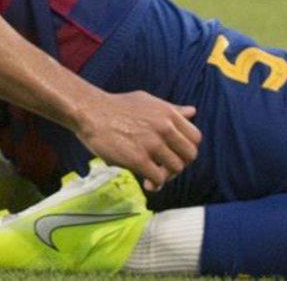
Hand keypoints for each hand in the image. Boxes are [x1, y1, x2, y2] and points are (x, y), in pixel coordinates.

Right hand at [74, 91, 201, 191]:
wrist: (91, 112)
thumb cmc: (117, 106)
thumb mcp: (147, 101)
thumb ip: (171, 109)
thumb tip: (192, 112)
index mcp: (168, 113)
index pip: (195, 137)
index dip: (186, 149)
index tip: (174, 154)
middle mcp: (164, 127)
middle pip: (190, 155)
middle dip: (179, 164)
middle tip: (165, 167)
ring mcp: (152, 143)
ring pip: (176, 169)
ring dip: (166, 176)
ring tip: (153, 175)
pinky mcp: (138, 158)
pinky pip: (158, 178)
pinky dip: (155, 184)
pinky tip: (146, 182)